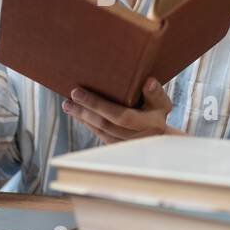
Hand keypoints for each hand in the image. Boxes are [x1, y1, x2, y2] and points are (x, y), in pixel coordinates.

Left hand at [61, 78, 184, 143]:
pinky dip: (88, 124)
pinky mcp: (117, 147)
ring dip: (82, 118)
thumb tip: (148, 82)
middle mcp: (137, 137)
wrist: (159, 137)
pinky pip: (100, 135)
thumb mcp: (161, 102)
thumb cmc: (157, 112)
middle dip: (85, 111)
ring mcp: (126, 145)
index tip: (79, 93)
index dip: (97, 105)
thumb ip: (155, 92)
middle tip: (70, 98)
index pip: (120, 116)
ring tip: (68, 105)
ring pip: (100, 131)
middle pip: (105, 124)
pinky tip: (78, 114)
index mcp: (149, 124)